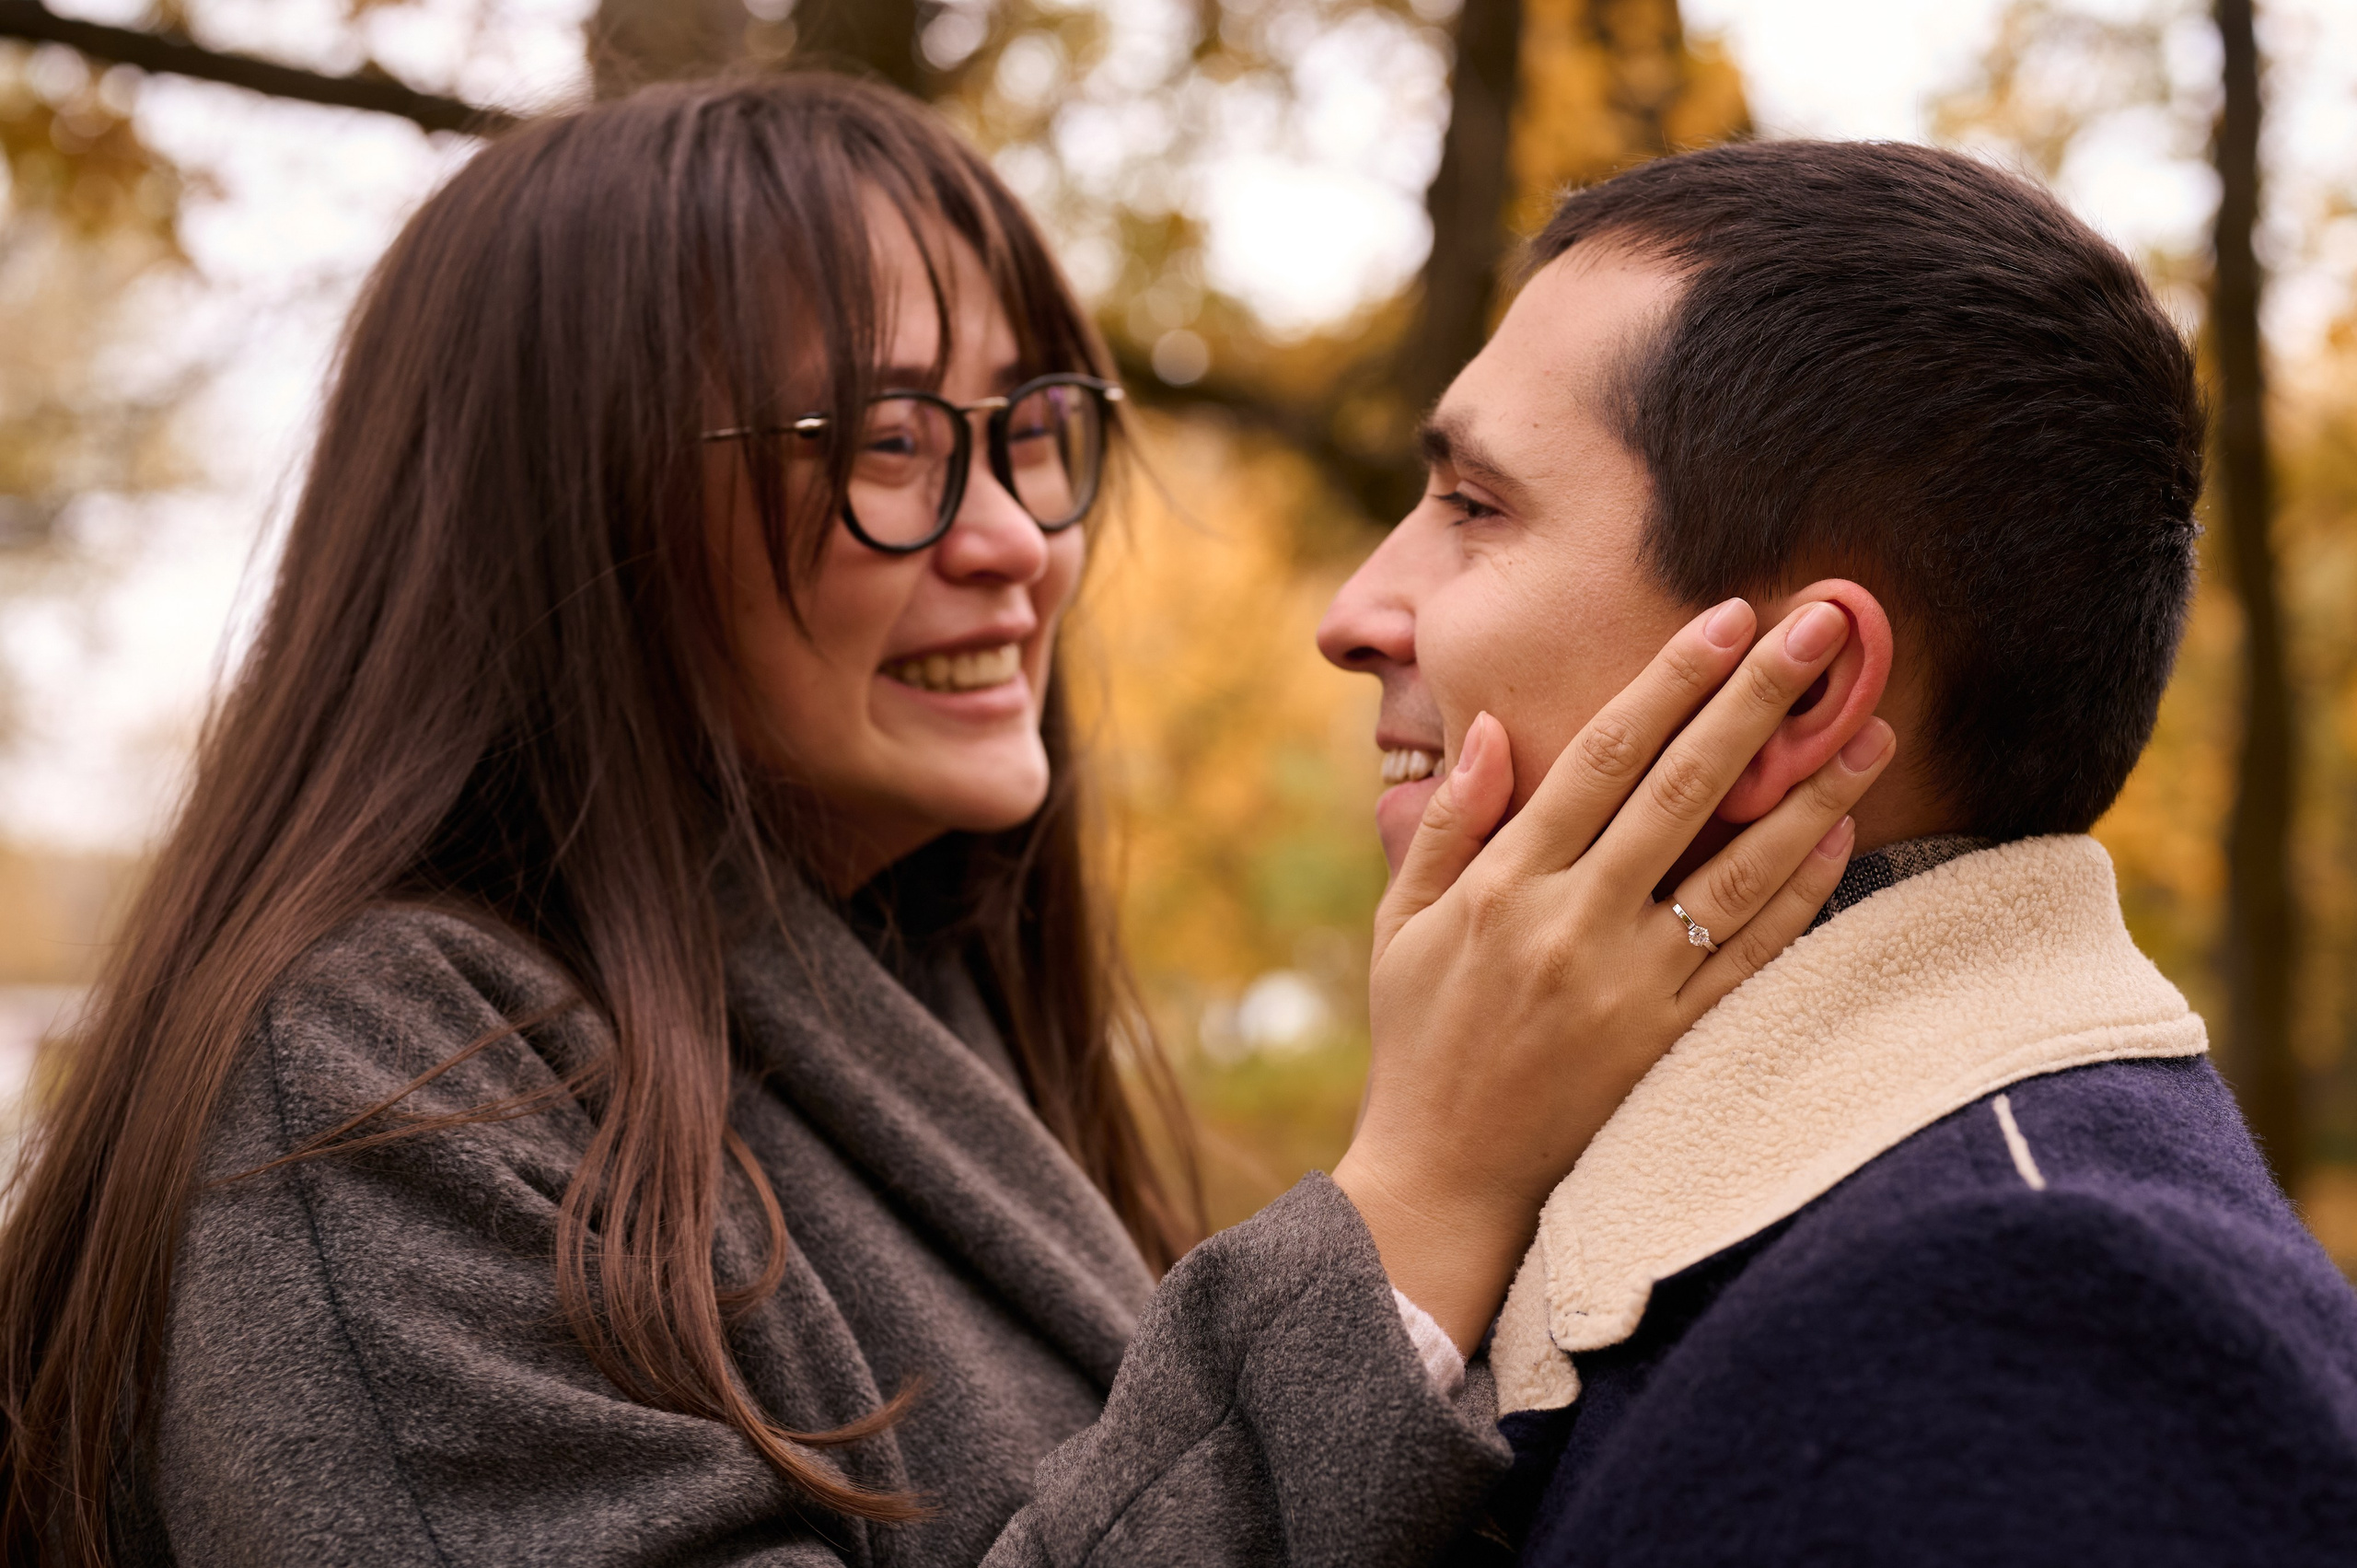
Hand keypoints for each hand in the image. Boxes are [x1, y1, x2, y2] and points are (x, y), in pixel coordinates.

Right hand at [1332, 599, 1896, 1350]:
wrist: (1446, 1178)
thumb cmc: (1419, 1041)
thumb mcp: (1405, 925)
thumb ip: (1448, 825)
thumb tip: (1497, 729)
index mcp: (1503, 885)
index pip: (1601, 757)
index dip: (1670, 681)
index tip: (1727, 617)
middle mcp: (1570, 924)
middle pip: (1680, 790)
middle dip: (1756, 700)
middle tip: (1825, 628)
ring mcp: (1627, 986)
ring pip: (1736, 870)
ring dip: (1810, 792)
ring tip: (1872, 729)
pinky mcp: (1669, 1042)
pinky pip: (1750, 955)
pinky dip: (1801, 894)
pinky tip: (1841, 837)